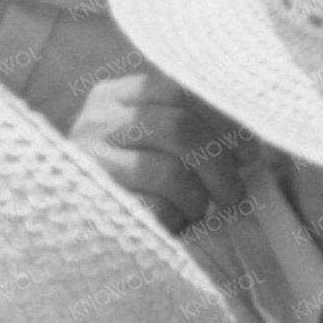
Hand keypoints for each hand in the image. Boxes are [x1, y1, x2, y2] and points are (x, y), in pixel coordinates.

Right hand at [70, 70, 253, 234]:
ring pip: (169, 172)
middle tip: (232, 193)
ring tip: (194, 212)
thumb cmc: (125, 185)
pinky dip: (173, 221)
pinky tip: (168, 224)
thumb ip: (186, 129)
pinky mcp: (94, 203)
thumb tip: (251, 141)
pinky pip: (154, 209)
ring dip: (196, 199)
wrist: (72, 232)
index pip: (179, 91)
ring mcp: (90, 162)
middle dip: (218, 165)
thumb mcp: (148, 144)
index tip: (249, 153)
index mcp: (114, 96)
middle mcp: (97, 121)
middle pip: (179, 128)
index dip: (224, 122)